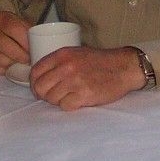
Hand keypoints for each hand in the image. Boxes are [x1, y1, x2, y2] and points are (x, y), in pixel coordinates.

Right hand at [0, 11, 29, 74]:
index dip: (26, 41)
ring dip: (13, 64)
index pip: (15, 29)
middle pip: (7, 46)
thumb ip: (28, 30)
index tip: (34, 49)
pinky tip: (10, 67)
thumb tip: (44, 45)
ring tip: (21, 64)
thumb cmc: (7, 29)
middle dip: (21, 56)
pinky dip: (4, 70)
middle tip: (30, 60)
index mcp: (1, 19)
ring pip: (0, 59)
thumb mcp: (17, 22)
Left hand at [29, 45, 145, 110]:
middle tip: (55, 96)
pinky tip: (79, 100)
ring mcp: (75, 81)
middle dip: (45, 94)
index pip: (35, 71)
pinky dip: (70, 105)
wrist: (124, 67)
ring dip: (59, 100)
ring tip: (71, 95)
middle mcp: (67, 66)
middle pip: (40, 87)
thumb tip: (41, 77)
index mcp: (63, 54)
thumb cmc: (101, 62)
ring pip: (51, 98)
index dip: (35, 83)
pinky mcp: (84, 94)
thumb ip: (59, 62)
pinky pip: (65, 106)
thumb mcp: (78, 53)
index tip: (40, 88)